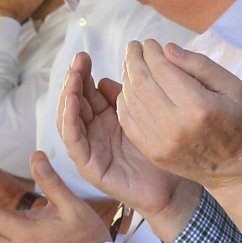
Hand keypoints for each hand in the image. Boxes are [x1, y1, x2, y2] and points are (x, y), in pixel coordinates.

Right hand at [57, 53, 185, 216]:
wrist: (174, 187)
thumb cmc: (164, 150)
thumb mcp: (145, 114)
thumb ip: (125, 97)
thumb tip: (107, 77)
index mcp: (105, 118)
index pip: (86, 92)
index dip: (82, 73)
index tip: (84, 55)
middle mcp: (94, 132)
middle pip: (74, 102)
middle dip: (73, 79)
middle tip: (78, 60)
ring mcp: (90, 149)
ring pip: (68, 119)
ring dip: (67, 96)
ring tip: (73, 77)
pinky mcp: (90, 167)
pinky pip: (73, 142)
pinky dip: (69, 121)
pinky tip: (73, 102)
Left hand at [114, 41, 241, 190]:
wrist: (237, 169)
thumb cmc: (240, 123)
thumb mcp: (233, 87)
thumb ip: (200, 65)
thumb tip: (167, 49)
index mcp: (198, 106)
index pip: (162, 70)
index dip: (151, 52)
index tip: (150, 42)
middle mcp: (175, 125)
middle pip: (141, 83)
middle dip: (134, 60)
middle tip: (134, 47)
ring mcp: (161, 142)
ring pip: (131, 101)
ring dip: (127, 78)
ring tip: (131, 65)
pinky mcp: (153, 153)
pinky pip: (128, 121)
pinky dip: (124, 101)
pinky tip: (129, 89)